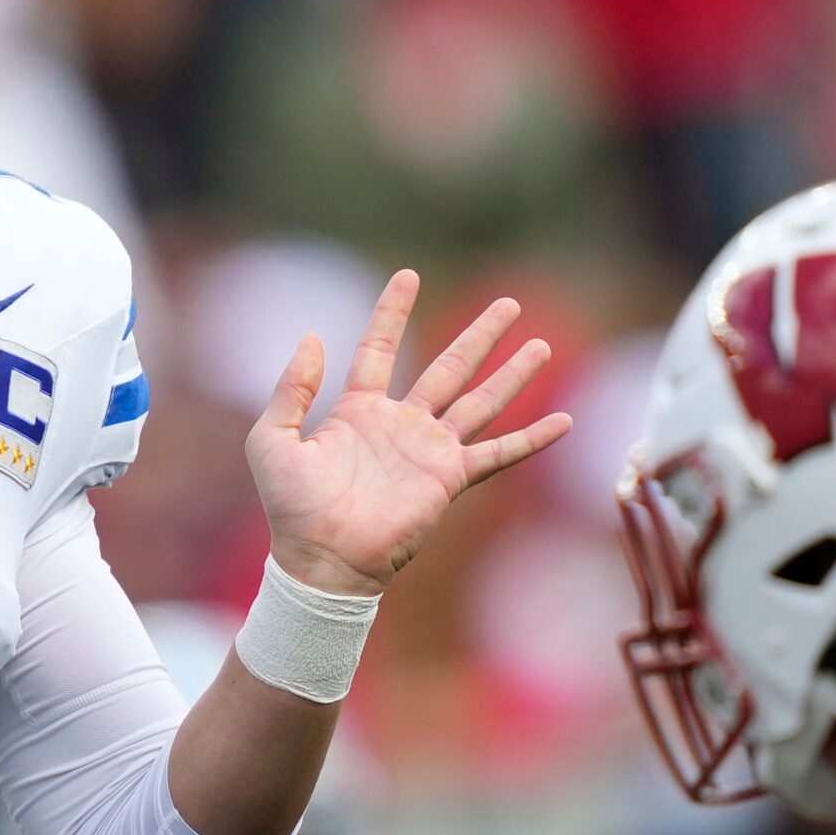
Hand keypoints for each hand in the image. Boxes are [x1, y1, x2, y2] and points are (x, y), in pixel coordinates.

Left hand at [248, 270, 568, 596]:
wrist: (321, 558)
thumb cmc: (291, 507)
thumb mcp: (273, 438)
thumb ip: (292, 388)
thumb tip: (313, 337)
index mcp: (358, 411)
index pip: (379, 348)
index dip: (392, 312)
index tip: (409, 275)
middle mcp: (400, 425)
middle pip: (447, 367)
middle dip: (479, 335)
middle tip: (510, 303)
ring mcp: (428, 451)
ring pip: (480, 400)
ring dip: (512, 374)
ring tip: (541, 345)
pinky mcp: (449, 479)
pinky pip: (498, 453)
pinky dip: (531, 439)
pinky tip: (563, 423)